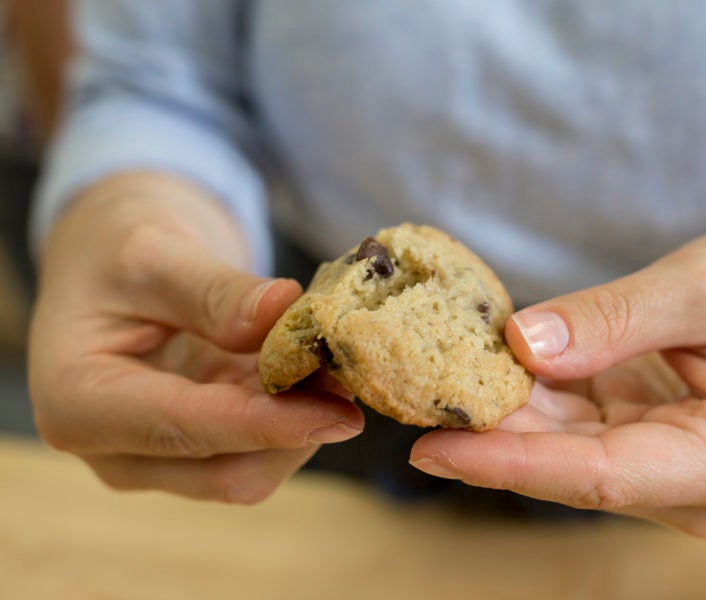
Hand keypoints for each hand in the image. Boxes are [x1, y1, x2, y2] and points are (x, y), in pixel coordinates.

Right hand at [29, 175, 362, 502]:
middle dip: (297, 429)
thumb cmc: (116, 249)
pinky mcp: (198, 446)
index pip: (185, 429)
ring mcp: (158, 455)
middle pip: (227, 471)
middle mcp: (114, 448)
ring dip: (304, 423)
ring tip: (341, 364)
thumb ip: (214, 291)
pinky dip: (297, 415)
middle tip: (355, 375)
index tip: (340, 411)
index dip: (268, 424)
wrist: (109, 260)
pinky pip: (260, 447)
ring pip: (253, 468)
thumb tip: (282, 311)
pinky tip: (323, 372)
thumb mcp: (154, 251)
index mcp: (78, 402)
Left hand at [411, 228, 705, 536]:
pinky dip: (523, 401)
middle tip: (406, 404)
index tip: (434, 448)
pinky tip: (471, 374)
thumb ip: (614, 319)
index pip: (599, 476)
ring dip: (496, 417)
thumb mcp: (705, 286)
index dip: (511, 463)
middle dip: (488, 437)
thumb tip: (521, 345)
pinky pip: (569, 427)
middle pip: (569, 468)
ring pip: (560, 450)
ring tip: (423, 385)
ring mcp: (662, 470)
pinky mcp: (639, 444)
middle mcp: (691, 486)